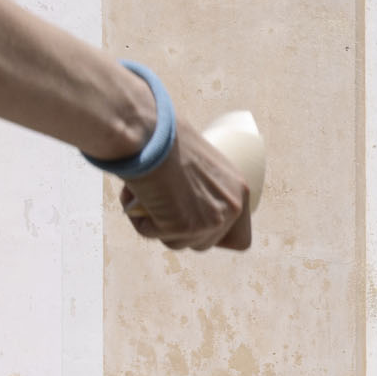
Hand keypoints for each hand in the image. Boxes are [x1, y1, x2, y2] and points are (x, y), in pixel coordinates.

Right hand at [117, 121, 251, 250]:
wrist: (150, 132)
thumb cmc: (167, 138)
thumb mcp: (199, 165)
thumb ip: (201, 189)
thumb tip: (181, 206)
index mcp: (240, 192)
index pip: (240, 239)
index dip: (217, 238)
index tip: (197, 227)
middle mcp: (232, 209)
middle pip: (204, 244)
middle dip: (179, 231)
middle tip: (161, 204)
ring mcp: (209, 221)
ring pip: (177, 243)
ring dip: (157, 225)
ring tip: (145, 194)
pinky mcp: (184, 227)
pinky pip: (151, 234)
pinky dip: (139, 220)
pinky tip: (136, 195)